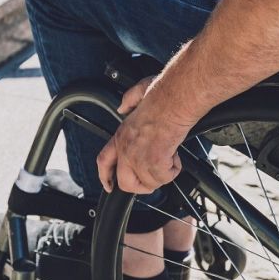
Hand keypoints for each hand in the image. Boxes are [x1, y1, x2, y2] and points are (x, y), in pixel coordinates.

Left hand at [97, 76, 192, 193]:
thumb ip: (128, 101)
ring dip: (163, 173)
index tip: (109, 185)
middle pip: (126, 183)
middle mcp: (126, 150)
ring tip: (169, 155)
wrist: (175, 99)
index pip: (104, 162)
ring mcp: (139, 158)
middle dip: (141, 186)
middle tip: (153, 177)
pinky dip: (174, 169)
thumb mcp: (137, 93)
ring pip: (150, 183)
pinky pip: (165, 178)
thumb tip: (123, 106)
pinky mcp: (155, 162)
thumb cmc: (162, 95)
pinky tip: (175, 154)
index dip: (105, 177)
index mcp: (121, 135)